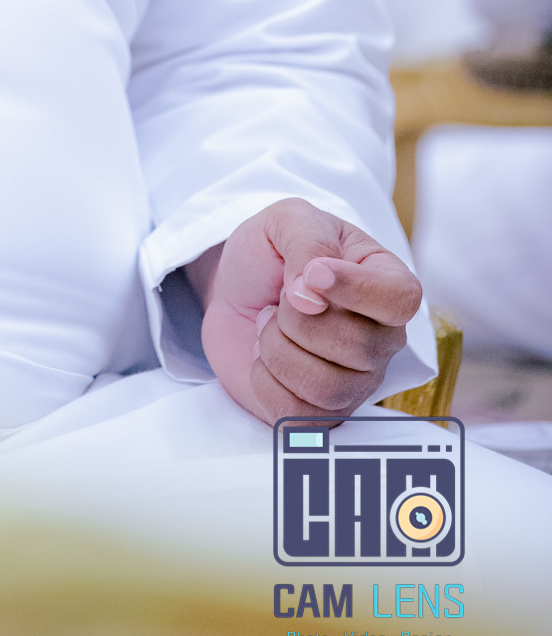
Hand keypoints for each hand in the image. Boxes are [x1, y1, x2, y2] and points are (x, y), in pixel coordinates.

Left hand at [187, 198, 422, 423]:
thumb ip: (308, 241)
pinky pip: (298, 415)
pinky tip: (264, 357)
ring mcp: (355, 382)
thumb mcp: (287, 220)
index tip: (312, 274)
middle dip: (297, 318)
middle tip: (280, 298)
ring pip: (328, 387)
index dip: (357, 289)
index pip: (402, 300)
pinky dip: (264, 380)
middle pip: (360, 347)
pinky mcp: (319, 413)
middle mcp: (381, 338)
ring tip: (270, 326)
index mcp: (385, 282)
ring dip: (276, 349)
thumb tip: (312, 296)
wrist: (232, 290)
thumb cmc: (270, 253)